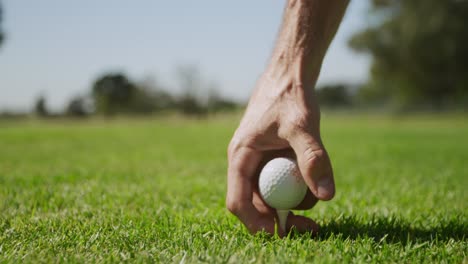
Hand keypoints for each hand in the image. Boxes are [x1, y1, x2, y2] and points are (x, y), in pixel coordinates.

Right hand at [226, 72, 334, 235]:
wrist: (290, 75)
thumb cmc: (290, 96)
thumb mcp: (302, 126)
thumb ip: (313, 159)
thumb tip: (326, 195)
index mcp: (241, 156)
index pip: (238, 201)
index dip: (257, 223)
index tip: (282, 234)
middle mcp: (245, 162)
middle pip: (255, 203)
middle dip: (280, 219)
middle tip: (310, 227)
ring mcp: (258, 161)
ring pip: (271, 194)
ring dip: (293, 201)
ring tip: (317, 187)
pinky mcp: (271, 158)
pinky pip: (281, 182)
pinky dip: (297, 186)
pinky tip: (314, 175)